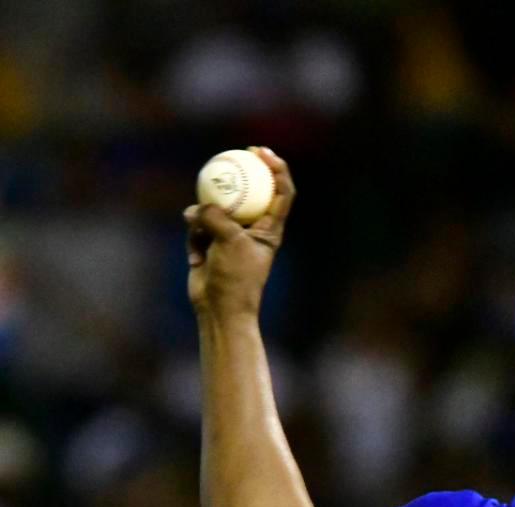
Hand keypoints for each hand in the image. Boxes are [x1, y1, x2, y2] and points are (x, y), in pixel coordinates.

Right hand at [185, 146, 294, 319]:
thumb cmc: (235, 279)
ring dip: (203, 219)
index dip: (277, 169)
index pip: (281, 193)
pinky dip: (194, 239)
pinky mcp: (210, 242)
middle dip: (239, 173)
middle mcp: (253, 230)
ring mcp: (230, 235)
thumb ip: (217, 217)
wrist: (219, 308)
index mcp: (270, 229)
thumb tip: (200, 206)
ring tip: (198, 231)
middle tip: (230, 154)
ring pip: (215, 209)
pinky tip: (195, 256)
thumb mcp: (229, 242)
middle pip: (249, 193)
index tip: (262, 152)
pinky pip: (198, 227)